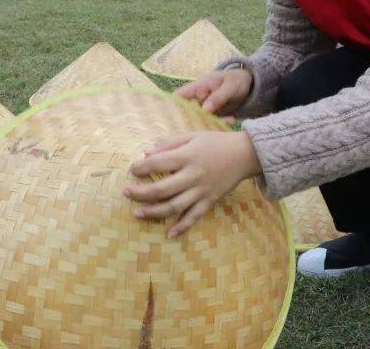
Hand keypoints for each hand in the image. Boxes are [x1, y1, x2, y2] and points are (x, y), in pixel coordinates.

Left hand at [125, 130, 261, 236]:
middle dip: (141, 193)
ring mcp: (202, 190)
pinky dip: (182, 227)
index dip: (141, 167)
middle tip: (126, 192)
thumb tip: (146, 152)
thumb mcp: (192, 136)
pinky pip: (194, 217)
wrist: (244, 154)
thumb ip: (169, 143)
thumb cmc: (215, 142)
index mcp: (188, 156)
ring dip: (154, 212)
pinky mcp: (210, 201)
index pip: (158, 163)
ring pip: (174, 206)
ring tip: (137, 213)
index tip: (132, 169)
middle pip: (162, 189)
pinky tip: (168, 234)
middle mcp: (193, 175)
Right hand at [175, 69, 252, 125]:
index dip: (173, 106)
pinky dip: (219, 124)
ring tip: (229, 120)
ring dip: (211, 124)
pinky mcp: (212, 116)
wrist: (246, 84)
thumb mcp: (229, 86)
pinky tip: (231, 121)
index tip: (177, 118)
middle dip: (195, 121)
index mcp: (198, 87)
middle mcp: (197, 99)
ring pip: (200, 120)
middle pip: (187, 112)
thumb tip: (204, 109)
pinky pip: (211, 123)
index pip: (179, 96)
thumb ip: (217, 97)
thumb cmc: (235, 80)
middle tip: (210, 123)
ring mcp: (204, 108)